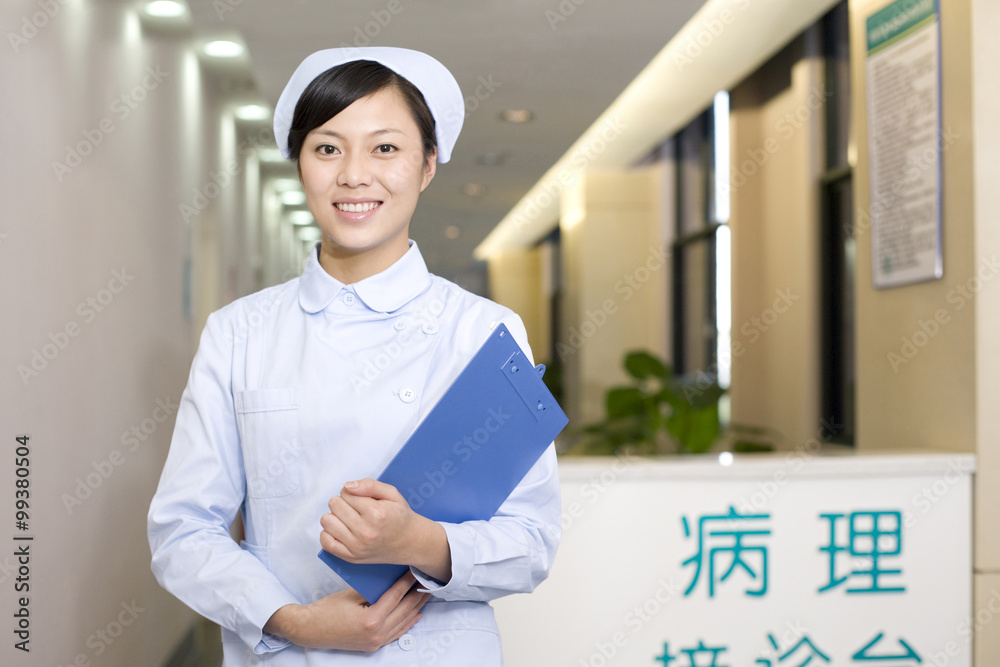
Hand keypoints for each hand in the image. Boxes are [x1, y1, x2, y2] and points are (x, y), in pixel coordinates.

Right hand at [263, 572, 427, 650]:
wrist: (311, 629)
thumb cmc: (327, 610)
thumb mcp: (351, 594)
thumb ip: (372, 588)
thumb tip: (390, 577)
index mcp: (371, 619)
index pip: (396, 596)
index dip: (408, 582)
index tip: (415, 570)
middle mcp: (377, 633)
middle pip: (404, 609)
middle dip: (417, 593)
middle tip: (427, 580)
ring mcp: (376, 641)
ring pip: (404, 622)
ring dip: (416, 607)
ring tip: (426, 593)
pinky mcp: (373, 645)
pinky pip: (396, 633)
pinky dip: (408, 622)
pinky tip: (416, 614)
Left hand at [320, 478, 451, 581]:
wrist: (411, 542)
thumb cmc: (400, 516)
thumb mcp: (392, 494)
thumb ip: (369, 485)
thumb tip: (346, 486)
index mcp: (375, 513)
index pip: (346, 493)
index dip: (352, 492)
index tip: (361, 498)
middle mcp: (365, 531)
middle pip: (334, 505)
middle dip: (343, 502)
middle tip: (355, 508)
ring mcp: (357, 547)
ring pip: (327, 521)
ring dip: (335, 516)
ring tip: (348, 518)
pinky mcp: (351, 557)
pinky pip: (326, 542)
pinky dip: (329, 533)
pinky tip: (341, 529)